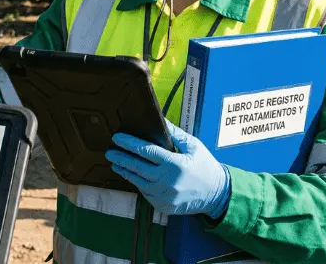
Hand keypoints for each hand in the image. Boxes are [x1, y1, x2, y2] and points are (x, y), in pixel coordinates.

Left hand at [105, 121, 229, 218]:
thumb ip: (175, 134)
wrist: (216, 194)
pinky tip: (132, 175)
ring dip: (125, 171)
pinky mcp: (163, 205)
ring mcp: (163, 195)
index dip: (129, 143)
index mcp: (174, 163)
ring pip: (138, 181)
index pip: (146, 151)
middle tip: (109, 151)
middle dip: (121, 158)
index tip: (117, 138)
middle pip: (137, 167)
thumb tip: (160, 121)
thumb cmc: (205, 167)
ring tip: (116, 163)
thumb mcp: (193, 146)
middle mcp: (167, 180)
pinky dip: (138, 183)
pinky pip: (145, 193)